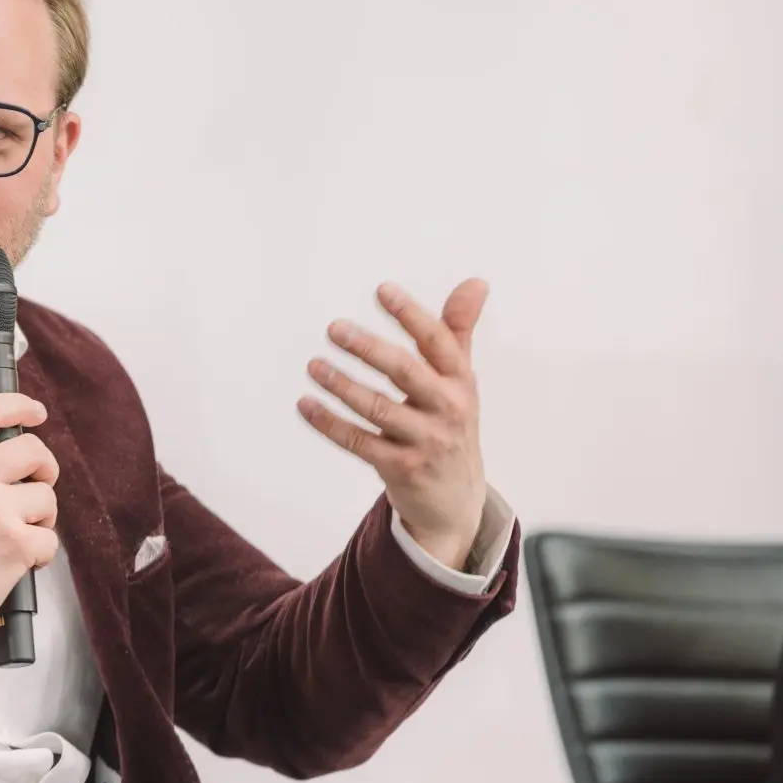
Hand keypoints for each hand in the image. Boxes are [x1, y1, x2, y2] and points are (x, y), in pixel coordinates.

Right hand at [0, 393, 59, 653]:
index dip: (19, 405)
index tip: (35, 412)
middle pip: (32, 449)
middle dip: (44, 468)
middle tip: (38, 483)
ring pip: (46, 496)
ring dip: (41, 516)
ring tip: (20, 533)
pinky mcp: (16, 545)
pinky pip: (50, 538)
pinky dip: (40, 552)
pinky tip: (20, 560)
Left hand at [297, 280, 489, 570]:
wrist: (456, 500)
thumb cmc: (450, 425)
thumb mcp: (460, 381)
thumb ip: (456, 332)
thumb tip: (476, 282)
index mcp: (461, 382)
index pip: (438, 342)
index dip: (411, 314)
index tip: (382, 290)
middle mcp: (448, 410)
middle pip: (406, 372)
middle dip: (369, 348)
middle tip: (334, 328)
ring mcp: (425, 441)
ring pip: (377, 408)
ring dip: (341, 385)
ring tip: (313, 366)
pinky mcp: (401, 468)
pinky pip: (359, 442)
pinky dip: (329, 423)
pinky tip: (306, 404)